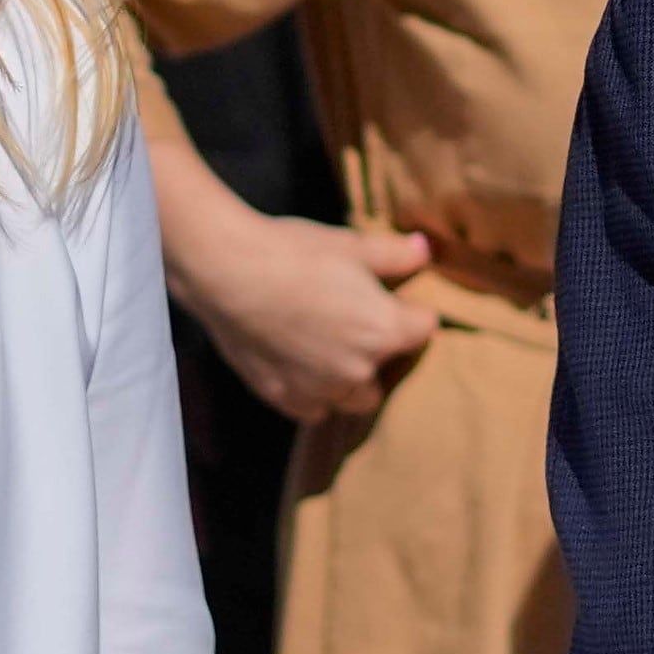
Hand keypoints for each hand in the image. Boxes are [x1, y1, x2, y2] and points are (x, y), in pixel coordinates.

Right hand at [170, 206, 437, 421]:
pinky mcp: (285, 399)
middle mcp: (359, 371)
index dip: (411, 309)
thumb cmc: (293, 253)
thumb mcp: (351, 245)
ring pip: (354, 398)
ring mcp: (321, 391)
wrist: (227, 273)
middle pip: (389, 368)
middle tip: (354, 318)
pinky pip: (314, 408)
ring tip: (328, 346)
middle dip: (380, 348)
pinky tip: (298, 363)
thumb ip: (396, 254)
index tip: (391, 296)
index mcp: (385, 331)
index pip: (425, 327)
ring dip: (350, 378)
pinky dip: (313, 392)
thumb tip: (426, 250)